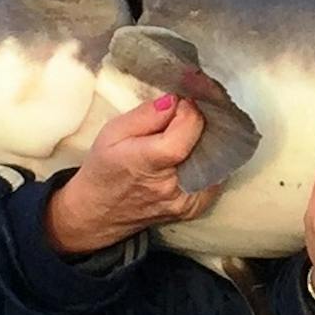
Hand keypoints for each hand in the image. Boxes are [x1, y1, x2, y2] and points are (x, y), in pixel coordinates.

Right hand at [46, 94, 214, 254]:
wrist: (98, 213)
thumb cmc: (103, 170)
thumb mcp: (113, 132)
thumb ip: (147, 114)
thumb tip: (176, 100)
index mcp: (150, 163)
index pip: (189, 128)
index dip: (189, 110)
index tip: (180, 103)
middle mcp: (174, 186)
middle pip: (207, 142)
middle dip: (201, 123)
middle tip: (186, 116)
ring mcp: (189, 200)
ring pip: (216, 158)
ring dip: (206, 141)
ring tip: (187, 135)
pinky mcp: (197, 207)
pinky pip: (215, 174)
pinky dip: (207, 160)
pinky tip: (191, 154)